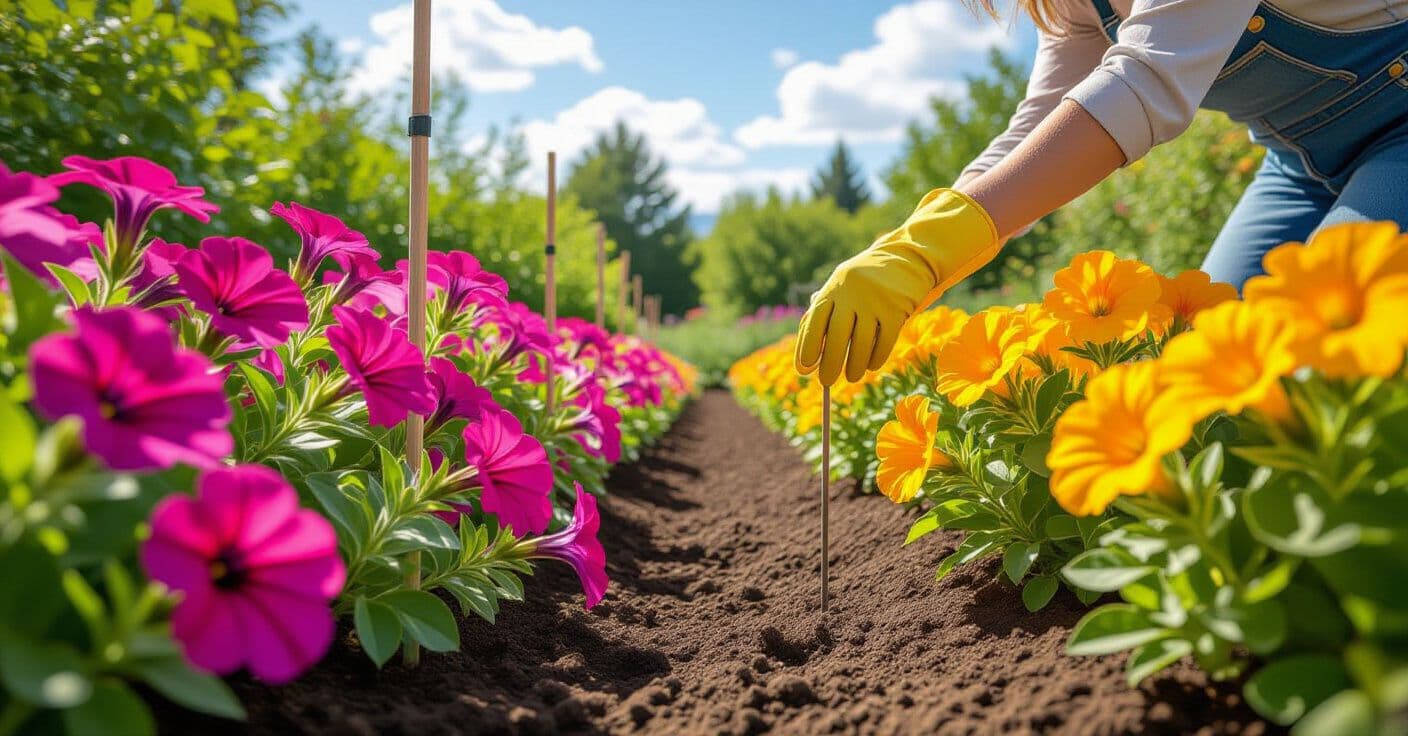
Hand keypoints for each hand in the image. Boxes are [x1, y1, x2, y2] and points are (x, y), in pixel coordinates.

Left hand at [794, 188, 999, 384]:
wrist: (907, 258)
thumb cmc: (866, 280)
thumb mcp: (842, 286)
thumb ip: (824, 312)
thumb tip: (806, 352)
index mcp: (833, 288)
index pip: (814, 321)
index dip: (807, 347)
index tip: (804, 369)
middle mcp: (852, 293)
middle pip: (837, 336)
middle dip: (830, 364)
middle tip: (826, 382)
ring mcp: (876, 300)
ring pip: (862, 343)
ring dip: (855, 366)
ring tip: (851, 377)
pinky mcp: (897, 308)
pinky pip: (885, 341)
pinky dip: (877, 358)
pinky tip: (871, 366)